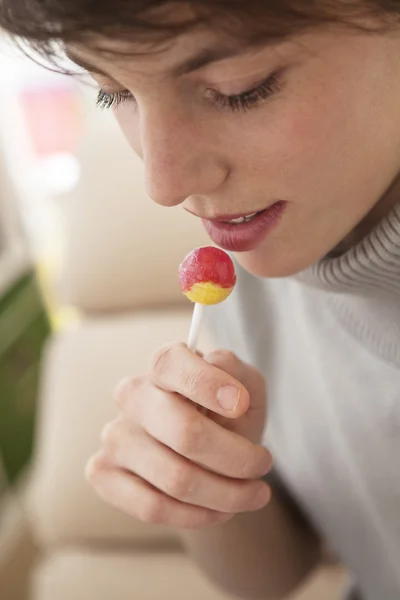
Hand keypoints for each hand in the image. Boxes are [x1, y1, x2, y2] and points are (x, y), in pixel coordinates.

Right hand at [86, 343, 271, 529]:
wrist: (210, 453)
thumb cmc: (228, 414)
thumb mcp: (245, 386)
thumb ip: (237, 374)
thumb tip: (230, 392)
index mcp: (164, 364)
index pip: (171, 364)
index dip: (206, 383)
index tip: (241, 404)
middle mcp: (132, 394)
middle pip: (184, 431)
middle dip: (236, 457)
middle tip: (264, 464)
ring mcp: (115, 434)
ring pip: (174, 477)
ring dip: (227, 494)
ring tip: (254, 494)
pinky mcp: (103, 472)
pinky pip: (152, 507)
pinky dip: (197, 516)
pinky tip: (220, 510)